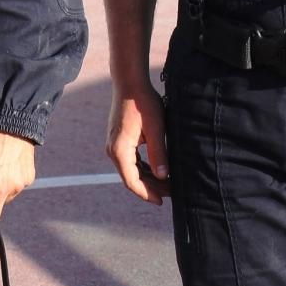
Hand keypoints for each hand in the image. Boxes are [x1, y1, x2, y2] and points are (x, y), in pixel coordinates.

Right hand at [106, 83, 169, 202]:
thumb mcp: (156, 129)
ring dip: (148, 179)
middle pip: (131, 178)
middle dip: (151, 187)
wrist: (129, 83)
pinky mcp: (120, 141)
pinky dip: (144, 168)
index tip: (161, 202)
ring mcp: (115, 146)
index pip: (132, 182)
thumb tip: (164, 177)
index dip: (146, 194)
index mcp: (119, 150)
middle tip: (172, 193)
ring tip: (168, 184)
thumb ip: (159, 154)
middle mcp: (113, 150)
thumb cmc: (143, 103)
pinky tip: (158, 172)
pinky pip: (131, 161)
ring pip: (132, 170)